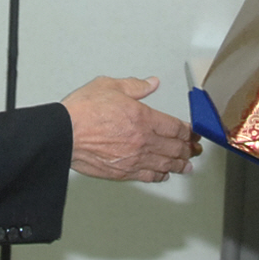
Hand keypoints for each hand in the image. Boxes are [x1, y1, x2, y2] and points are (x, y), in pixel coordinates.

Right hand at [61, 76, 200, 181]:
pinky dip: (159, 176)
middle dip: (188, 149)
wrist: (63, 134)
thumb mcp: (110, 85)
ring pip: (165, 164)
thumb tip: (151, 83)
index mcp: (143, 118)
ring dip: (179, 165)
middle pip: (174, 148)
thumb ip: (135, 86)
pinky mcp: (122, 172)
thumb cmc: (83, 110)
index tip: (193, 132)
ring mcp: (134, 159)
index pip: (175, 127)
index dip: (188, 131)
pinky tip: (164, 175)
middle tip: (195, 149)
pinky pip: (148, 176)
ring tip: (187, 166)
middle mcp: (143, 141)